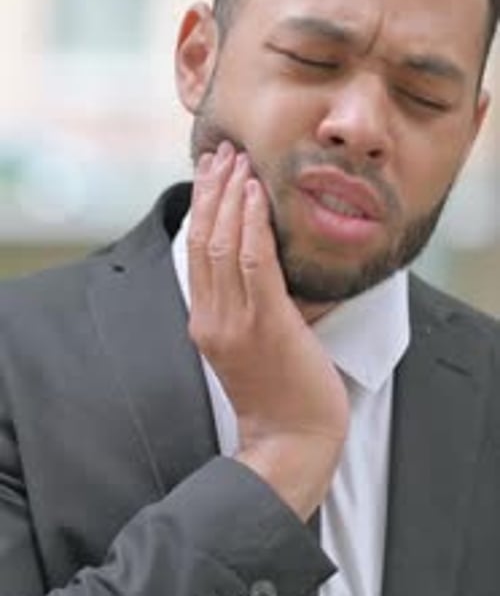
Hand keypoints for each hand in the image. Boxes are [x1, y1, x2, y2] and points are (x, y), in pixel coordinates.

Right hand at [187, 141, 348, 519]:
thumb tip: (254, 268)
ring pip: (225, 244)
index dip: (202, 207)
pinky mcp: (267, 325)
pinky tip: (257, 195)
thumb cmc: (278, 395)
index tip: (210, 173)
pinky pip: (255, 263)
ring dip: (231, 197)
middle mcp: (212, 318)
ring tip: (239, 161)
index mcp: (204, 322)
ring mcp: (236, 322)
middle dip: (212, 191)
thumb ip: (242, 309)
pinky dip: (253, 224)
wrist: (290, 442)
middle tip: (221, 153)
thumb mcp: (247, 348)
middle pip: (204, 240)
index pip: (196, 252)